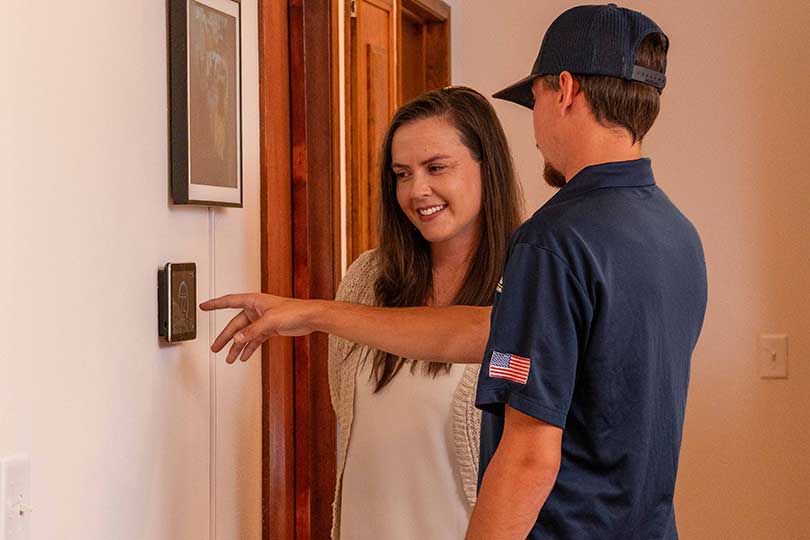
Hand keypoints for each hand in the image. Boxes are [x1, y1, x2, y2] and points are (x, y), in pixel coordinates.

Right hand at [199, 293, 319, 363]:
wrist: (310, 317)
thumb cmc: (294, 311)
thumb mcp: (270, 321)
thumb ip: (252, 331)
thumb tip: (237, 339)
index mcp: (253, 301)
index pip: (229, 301)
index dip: (215, 304)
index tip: (203, 306)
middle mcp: (256, 310)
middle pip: (235, 325)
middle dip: (225, 337)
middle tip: (215, 347)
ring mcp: (262, 320)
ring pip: (245, 335)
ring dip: (237, 346)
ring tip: (229, 358)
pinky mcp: (269, 328)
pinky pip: (255, 339)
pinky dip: (249, 348)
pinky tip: (244, 356)